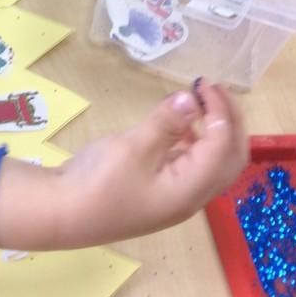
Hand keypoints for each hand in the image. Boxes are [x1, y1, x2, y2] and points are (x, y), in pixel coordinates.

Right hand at [0, 79, 247, 250]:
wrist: (65, 213)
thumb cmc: (101, 181)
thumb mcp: (134, 146)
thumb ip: (166, 123)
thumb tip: (191, 99)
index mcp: (191, 189)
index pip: (222, 146)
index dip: (219, 110)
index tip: (203, 82)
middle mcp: (192, 196)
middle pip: (230, 159)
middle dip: (229, 122)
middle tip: (216, 90)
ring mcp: (176, 196)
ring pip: (213, 163)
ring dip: (214, 131)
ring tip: (199, 102)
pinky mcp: (160, 191)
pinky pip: (192, 165)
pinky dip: (195, 141)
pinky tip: (178, 125)